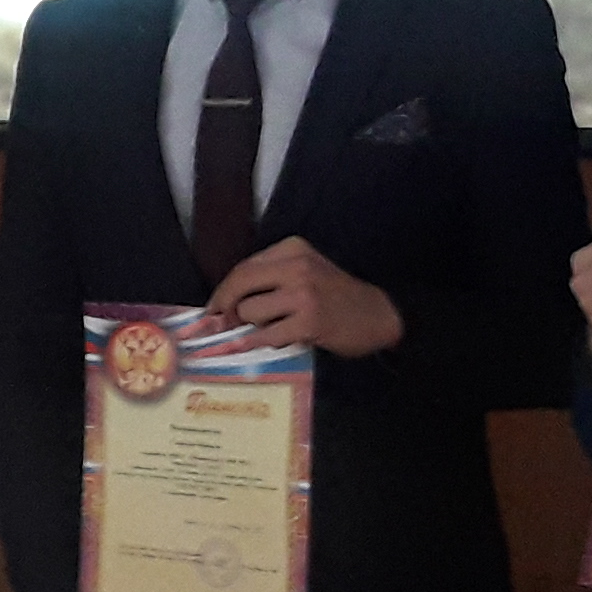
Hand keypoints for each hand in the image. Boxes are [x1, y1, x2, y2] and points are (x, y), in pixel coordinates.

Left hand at [206, 237, 405, 357]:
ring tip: (273, 330)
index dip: (223, 290)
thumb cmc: (337, 296)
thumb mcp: (306, 272)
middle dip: (224, 307)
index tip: (213, 308)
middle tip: (222, 325)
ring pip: (249, 311)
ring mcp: (303, 294)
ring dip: (252, 327)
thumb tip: (224, 304)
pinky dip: (261, 342)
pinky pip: (266, 335)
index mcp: (293, 249)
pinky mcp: (309, 322)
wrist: (378, 314)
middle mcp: (297, 266)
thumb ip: (271, 279)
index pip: (243, 268)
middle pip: (240, 283)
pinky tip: (273, 342)